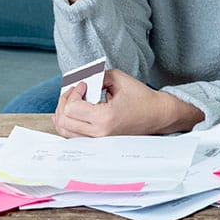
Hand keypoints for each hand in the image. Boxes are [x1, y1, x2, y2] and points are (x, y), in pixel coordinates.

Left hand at [52, 69, 204, 137]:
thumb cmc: (141, 98)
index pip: (72, 108)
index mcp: (104, 118)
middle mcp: (99, 133)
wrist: (156, 115)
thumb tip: (79, 80)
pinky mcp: (98, 142)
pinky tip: (71, 112)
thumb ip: (95, 76)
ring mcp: (98, 141)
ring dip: (63, 113)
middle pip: (64, 121)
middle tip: (75, 90)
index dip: (73, 92)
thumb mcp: (118, 79)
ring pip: (64, 131)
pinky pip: (73, 136)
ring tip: (72, 100)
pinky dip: (67, 123)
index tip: (84, 84)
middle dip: (64, 101)